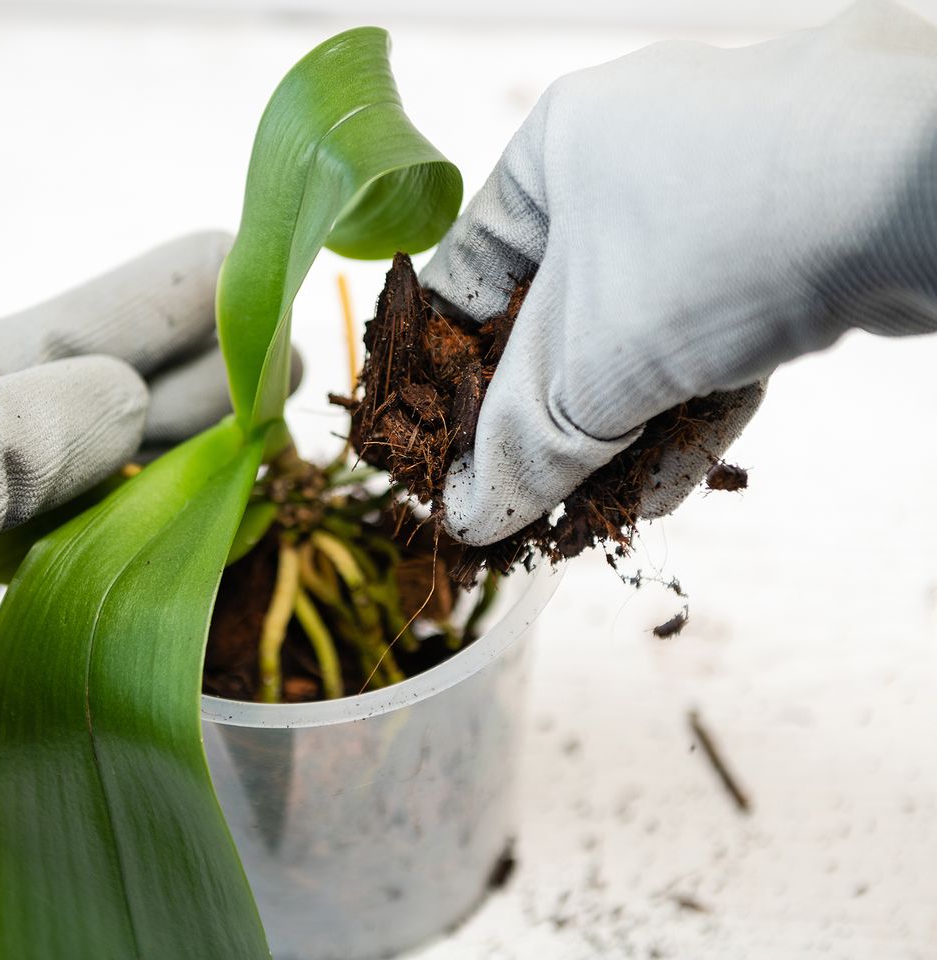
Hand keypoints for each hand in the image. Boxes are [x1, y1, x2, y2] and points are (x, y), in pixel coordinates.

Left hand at [0, 232, 234, 958]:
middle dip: (188, 363)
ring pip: (97, 462)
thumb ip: (20, 424)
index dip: (152, 298)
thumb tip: (127, 396)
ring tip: (264, 412)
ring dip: (183, 433)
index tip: (237, 264)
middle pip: (87, 389)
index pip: (55, 333)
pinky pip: (88, 532)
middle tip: (283, 349)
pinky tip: (199, 496)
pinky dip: (151, 507)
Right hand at [421, 0, 936, 545]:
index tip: (439, 447)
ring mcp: (716, 202)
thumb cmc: (711, 246)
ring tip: (594, 511)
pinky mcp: (786, 244)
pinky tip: (667, 483)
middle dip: (546, 420)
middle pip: (558, 321)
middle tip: (525, 494)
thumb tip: (468, 517)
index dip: (445, 374)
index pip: (467, 279)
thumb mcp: (590, 366)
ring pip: (638, 337)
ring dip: (618, 431)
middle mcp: (629, 167)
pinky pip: (708, 337)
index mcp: (554, 155)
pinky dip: (687, 408)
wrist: (922, 194)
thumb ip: (521, 446)